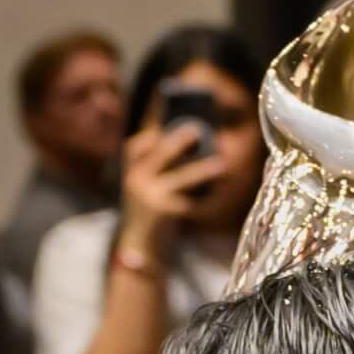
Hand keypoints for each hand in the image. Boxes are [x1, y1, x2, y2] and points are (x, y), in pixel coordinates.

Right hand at [116, 121, 225, 259]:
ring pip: (179, 178)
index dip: (155, 127)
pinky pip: (188, 200)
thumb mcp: (151, 181)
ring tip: (222, 163)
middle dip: (176, 140)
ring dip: (200, 170)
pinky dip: (204, 194)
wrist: (139, 241)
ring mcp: (147, 196)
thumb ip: (163, 163)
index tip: (169, 112)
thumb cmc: (151, 205)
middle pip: (157, 154)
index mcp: (131, 167)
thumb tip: (193, 136)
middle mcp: (134, 179)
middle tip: (197, 127)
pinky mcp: (162, 212)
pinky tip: (219, 184)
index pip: (139, 143)